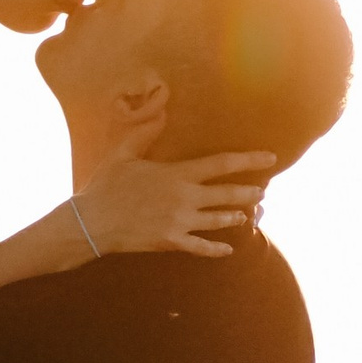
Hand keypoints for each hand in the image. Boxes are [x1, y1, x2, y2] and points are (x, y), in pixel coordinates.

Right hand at [69, 149, 274, 259]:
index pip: (221, 163)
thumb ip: (144, 134)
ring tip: (248, 216)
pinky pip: (201, 247)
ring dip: (236, 218)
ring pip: (219, 220)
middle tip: (262, 192)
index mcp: (176, 173)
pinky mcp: (171, 241)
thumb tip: (161, 113)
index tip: (270, 158)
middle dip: (249, 192)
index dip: (249, 160)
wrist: (92, 222)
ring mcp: (180, 222)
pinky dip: (217, 249)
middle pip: (227, 194)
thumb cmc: (105, 185)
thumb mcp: (122, 154)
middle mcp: (184, 197)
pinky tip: (228, 249)